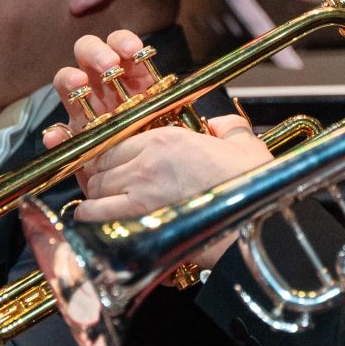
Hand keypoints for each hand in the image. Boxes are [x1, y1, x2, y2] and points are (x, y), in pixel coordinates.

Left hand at [43, 29, 272, 230]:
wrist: (254, 220)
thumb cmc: (251, 186)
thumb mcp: (245, 146)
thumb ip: (229, 128)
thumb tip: (221, 124)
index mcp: (167, 139)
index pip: (117, 143)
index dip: (111, 157)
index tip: (112, 165)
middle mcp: (146, 161)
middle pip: (102, 166)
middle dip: (101, 177)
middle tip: (108, 188)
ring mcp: (138, 190)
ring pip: (96, 188)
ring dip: (95, 198)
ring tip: (98, 206)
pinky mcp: (137, 218)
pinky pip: (97, 214)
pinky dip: (90, 217)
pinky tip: (91, 221)